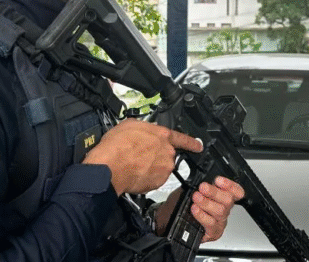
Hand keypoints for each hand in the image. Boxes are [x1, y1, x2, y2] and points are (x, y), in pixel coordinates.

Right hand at [82, 119, 201, 194]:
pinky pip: (155, 180)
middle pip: (167, 154)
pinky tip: (135, 174)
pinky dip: (147, 178)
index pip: (183, 138)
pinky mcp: (158, 182)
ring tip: (135, 165)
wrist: (109, 167)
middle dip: (156, 156)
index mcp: (162, 135)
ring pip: (160, 168)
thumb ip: (144, 129)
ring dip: (151, 167)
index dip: (192, 142)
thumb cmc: (116, 146)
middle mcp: (167, 152)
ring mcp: (164, 168)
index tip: (198, 146)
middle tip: (139, 156)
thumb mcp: (130, 125)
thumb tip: (144, 132)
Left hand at [153, 176, 244, 241]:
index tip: (218, 180)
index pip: (236, 191)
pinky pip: (211, 224)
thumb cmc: (182, 203)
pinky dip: (202, 215)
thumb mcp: (190, 188)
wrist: (169, 218)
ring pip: (221, 212)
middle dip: (215, 192)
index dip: (230, 185)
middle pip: (228, 200)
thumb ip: (199, 182)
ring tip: (196, 198)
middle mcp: (223, 209)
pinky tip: (195, 210)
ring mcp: (219, 221)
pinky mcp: (213, 232)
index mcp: (221, 196)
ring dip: (207, 203)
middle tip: (203, 187)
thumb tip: (201, 175)